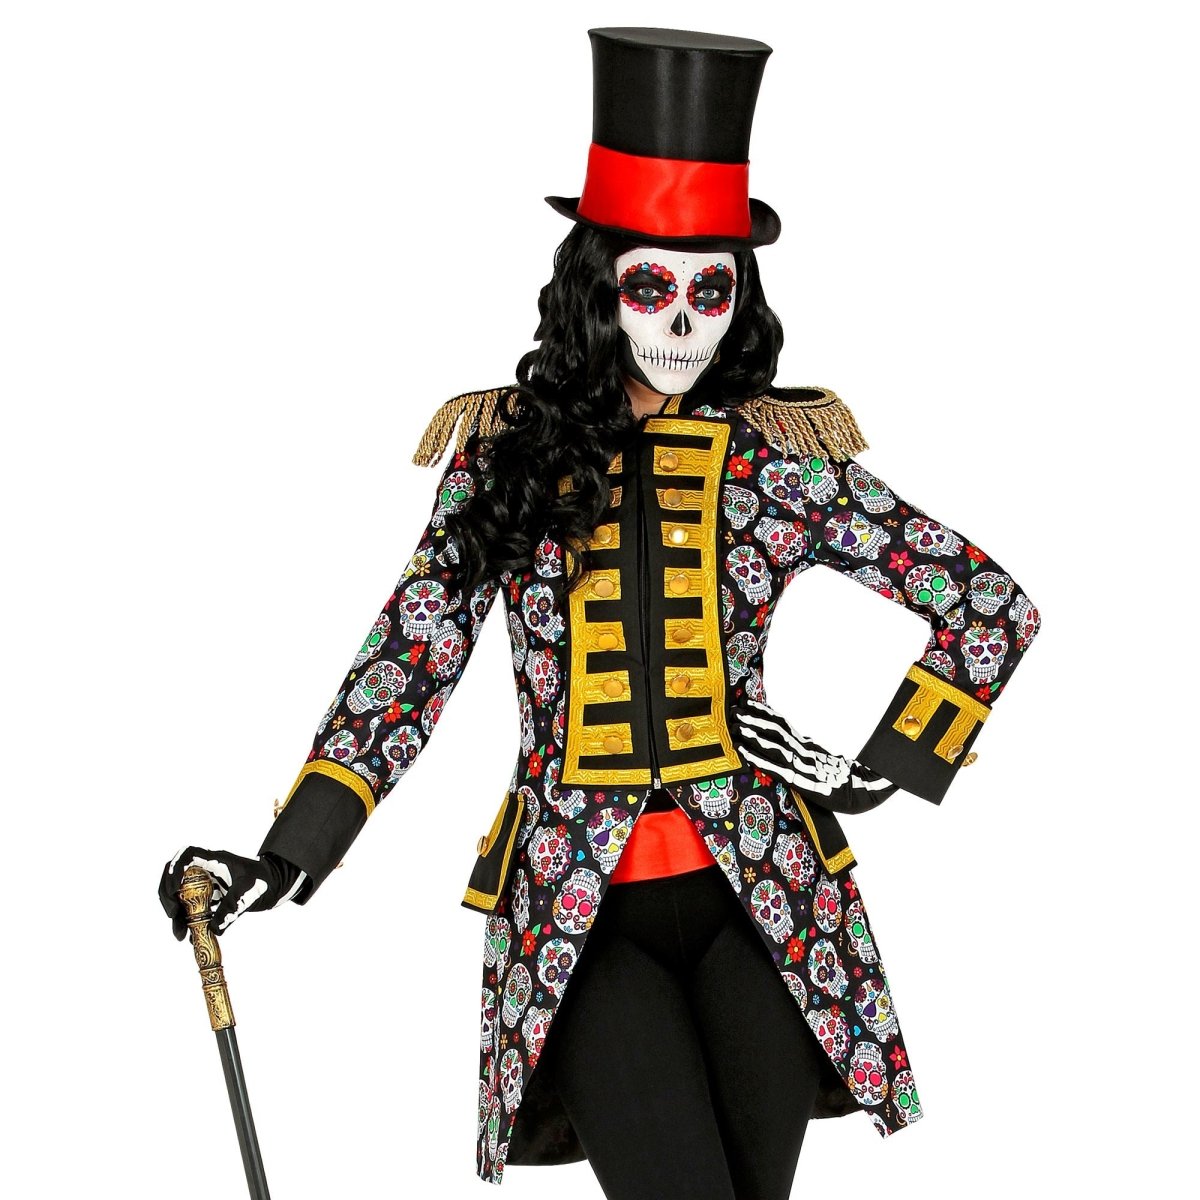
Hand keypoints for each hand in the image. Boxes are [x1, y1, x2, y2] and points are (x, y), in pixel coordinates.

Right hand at [158, 846, 307, 939]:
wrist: (275, 884)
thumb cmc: (263, 880)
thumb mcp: (249, 892)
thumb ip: (232, 908)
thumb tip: (213, 929)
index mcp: (215, 860)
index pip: (187, 855)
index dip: (175, 869)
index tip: (174, 889)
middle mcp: (206, 870)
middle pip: (176, 877)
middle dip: (169, 896)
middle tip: (173, 915)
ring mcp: (206, 884)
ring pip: (181, 896)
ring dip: (176, 914)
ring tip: (180, 935)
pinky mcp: (209, 898)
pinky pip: (191, 909)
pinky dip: (187, 922)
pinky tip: (190, 936)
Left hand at [733, 699, 898, 814]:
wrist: (867, 791)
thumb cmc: (849, 780)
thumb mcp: (826, 761)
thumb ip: (810, 751)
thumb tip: (796, 741)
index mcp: (808, 745)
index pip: (783, 724)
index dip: (764, 712)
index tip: (747, 702)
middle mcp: (803, 750)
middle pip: (774, 730)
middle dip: (752, 719)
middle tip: (733, 710)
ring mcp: (802, 764)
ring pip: (772, 744)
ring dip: (752, 734)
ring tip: (735, 725)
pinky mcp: (801, 780)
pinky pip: (775, 767)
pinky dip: (758, 758)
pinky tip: (744, 752)